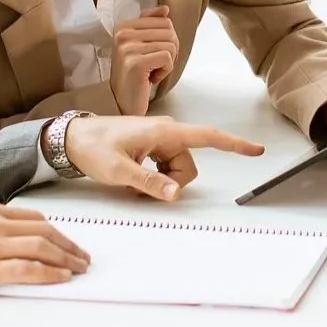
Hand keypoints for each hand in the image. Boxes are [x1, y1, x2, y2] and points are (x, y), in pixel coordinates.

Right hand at [0, 202, 89, 295]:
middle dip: (69, 246)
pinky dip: (49, 273)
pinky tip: (61, 277)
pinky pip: (26, 269)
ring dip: (66, 259)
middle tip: (84, 258)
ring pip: (41, 248)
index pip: (34, 219)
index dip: (58, 233)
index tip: (69, 244)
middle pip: (45, 232)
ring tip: (79, 269)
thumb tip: (19, 241)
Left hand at [64, 114, 264, 200]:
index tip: (256, 149)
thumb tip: (175, 194)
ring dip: (160, 181)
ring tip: (131, 180)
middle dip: (171, 182)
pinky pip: (165, 167)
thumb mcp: (118, 170)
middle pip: (187, 166)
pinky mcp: (151, 146)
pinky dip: (153, 177)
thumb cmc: (92, 147)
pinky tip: (133, 176)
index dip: (234, 144)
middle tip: (138, 185)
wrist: (70, 138)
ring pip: (176, 170)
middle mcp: (166, 132)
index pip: (208, 136)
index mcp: (163, 132)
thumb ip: (149, 183)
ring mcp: (159, 139)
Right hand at [111, 6, 179, 115]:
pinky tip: (150, 78)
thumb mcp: (141, 45)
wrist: (122, 102)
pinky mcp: (136, 63)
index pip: (164, 21)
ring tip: (150, 72)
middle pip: (170, 31)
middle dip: (169, 51)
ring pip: (171, 45)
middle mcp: (122, 34)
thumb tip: (165, 8)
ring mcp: (127, 48)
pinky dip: (165, 71)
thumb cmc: (135, 75)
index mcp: (123, 26)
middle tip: (154, 65)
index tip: (151, 54)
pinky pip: (168, 58)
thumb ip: (151, 24)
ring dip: (167, 63)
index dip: (167, 40)